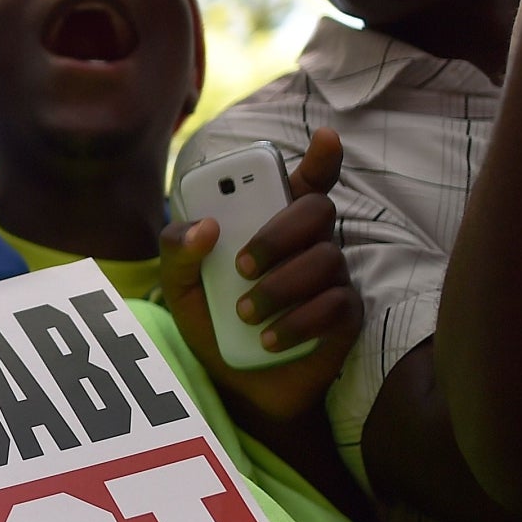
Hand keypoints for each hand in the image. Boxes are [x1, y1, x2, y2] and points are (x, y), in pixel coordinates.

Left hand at [162, 128, 360, 421]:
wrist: (234, 384)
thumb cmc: (213, 321)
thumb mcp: (180, 285)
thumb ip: (177, 250)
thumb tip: (205, 226)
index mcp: (272, 222)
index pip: (307, 181)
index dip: (321, 158)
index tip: (325, 138)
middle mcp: (308, 242)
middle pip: (317, 210)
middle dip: (277, 234)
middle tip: (241, 266)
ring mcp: (332, 277)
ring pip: (325, 259)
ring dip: (279, 287)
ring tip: (245, 314)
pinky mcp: (344, 316)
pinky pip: (334, 305)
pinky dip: (296, 322)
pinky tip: (269, 338)